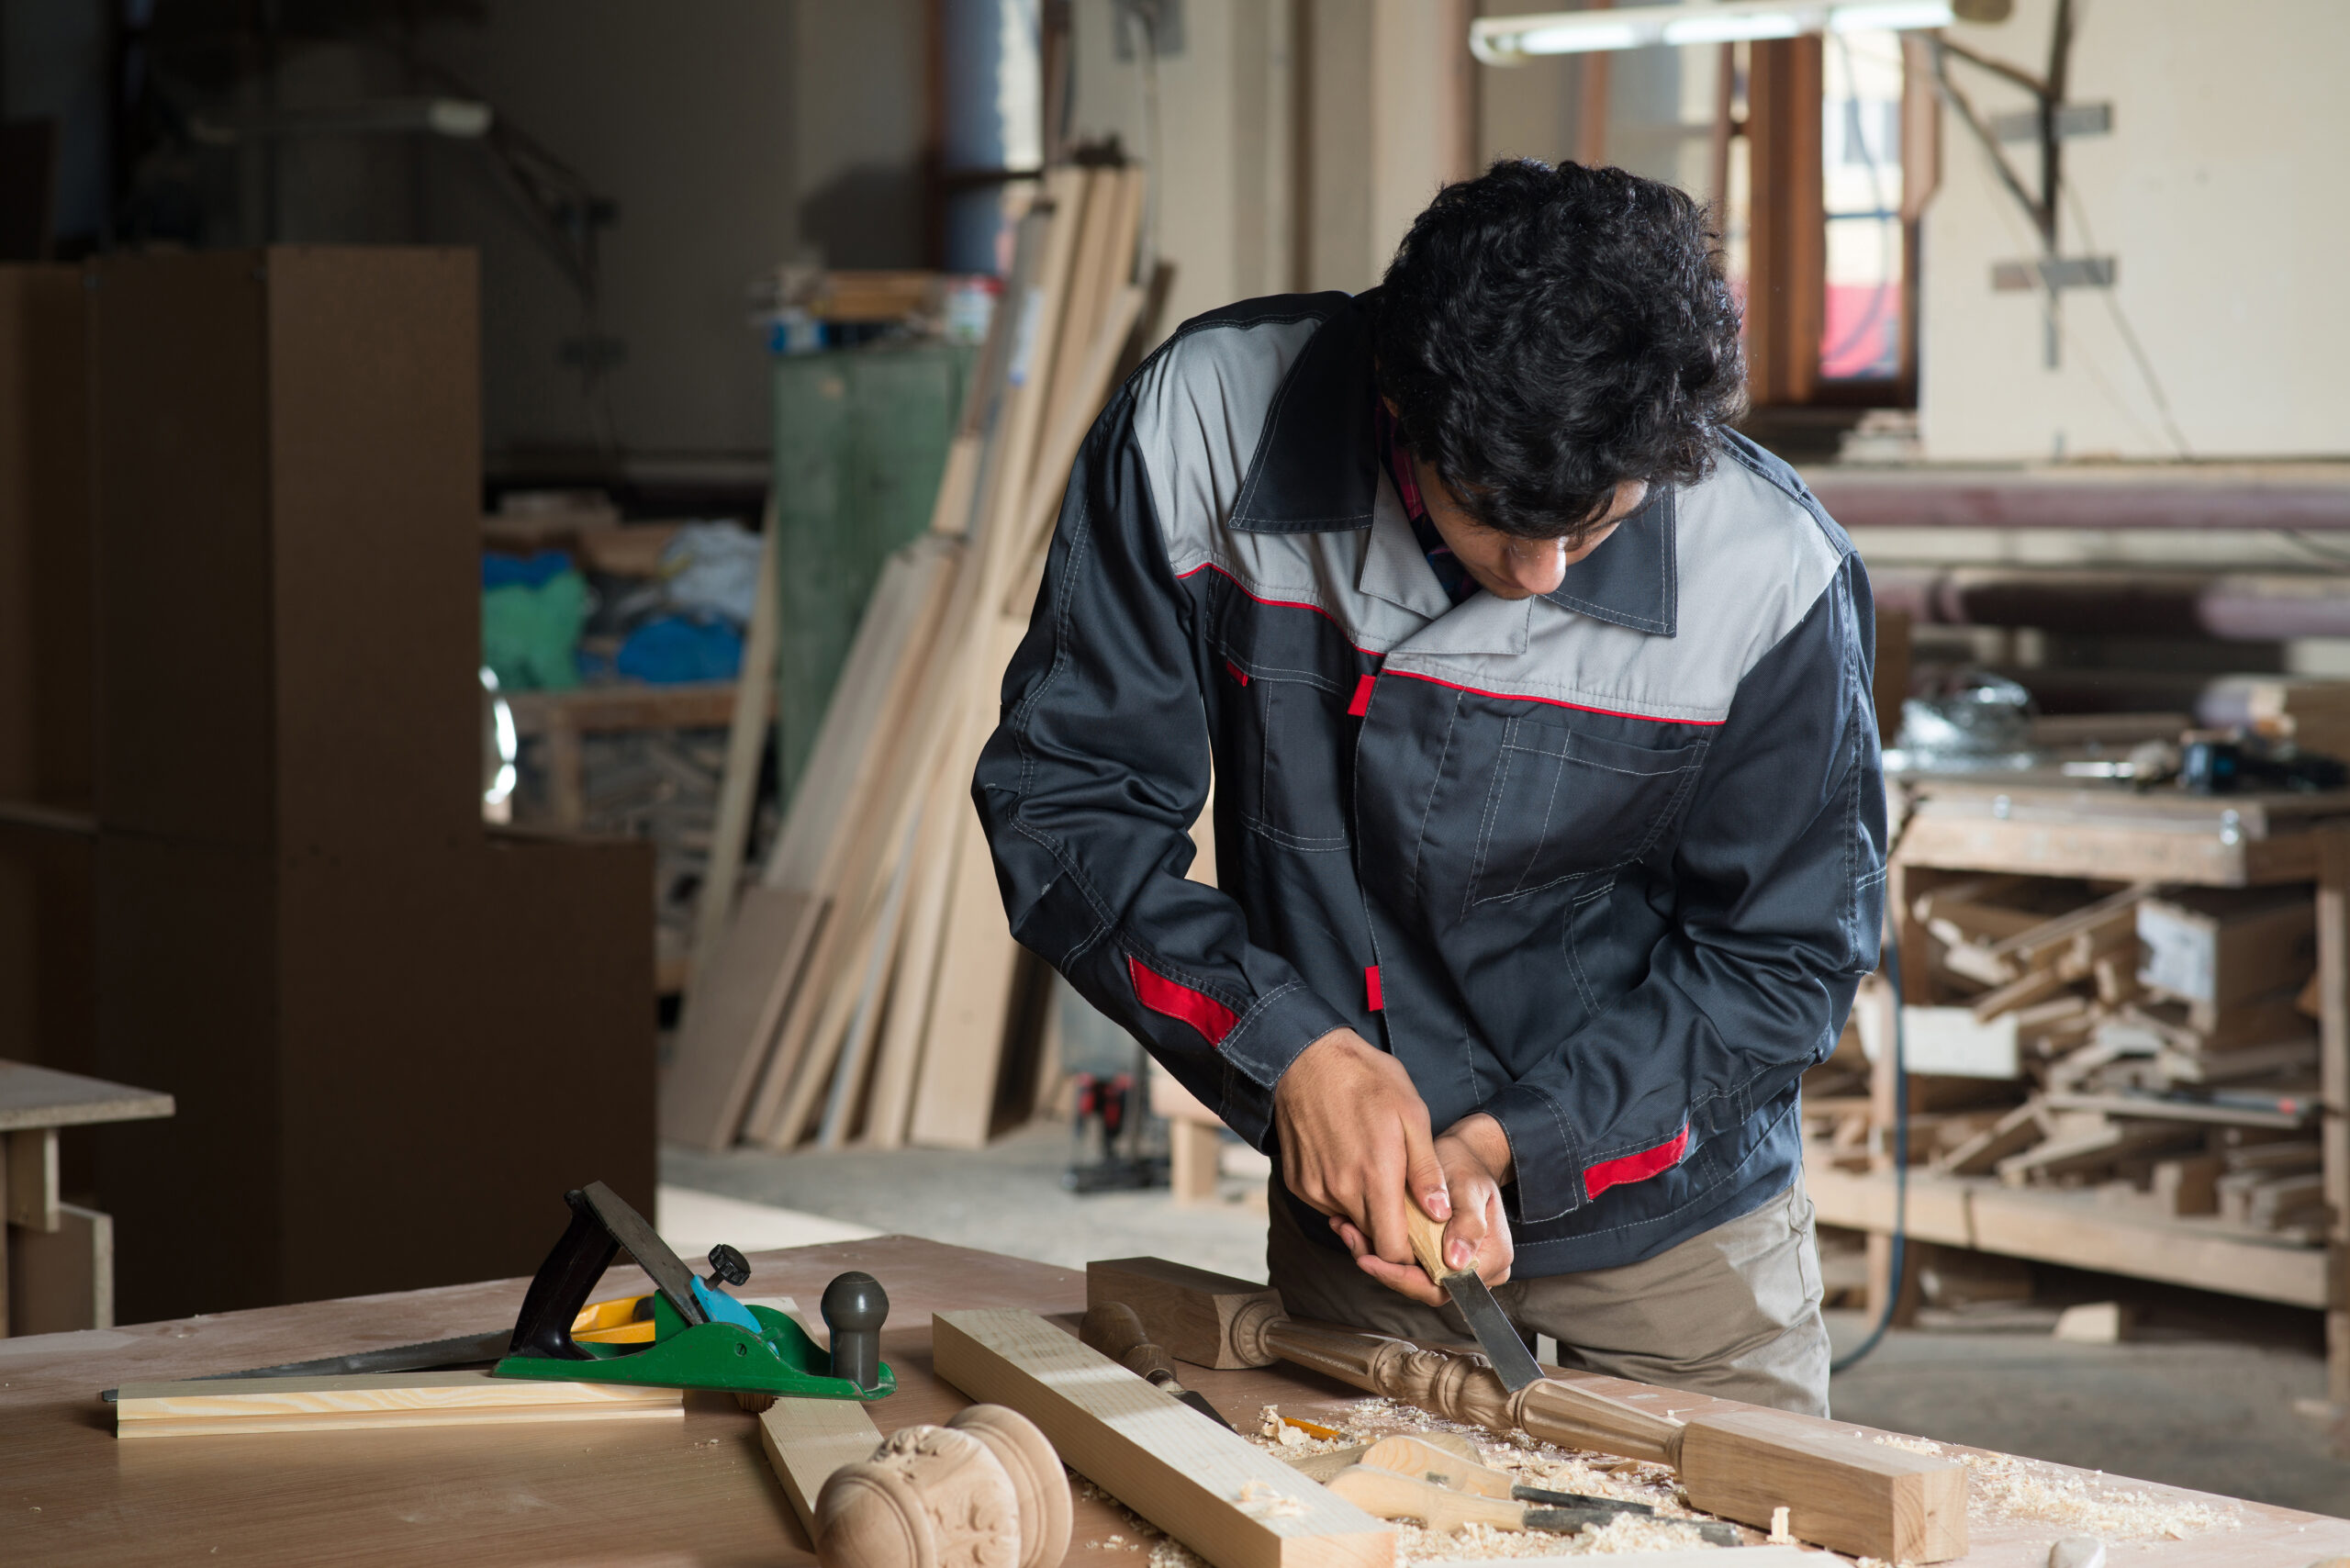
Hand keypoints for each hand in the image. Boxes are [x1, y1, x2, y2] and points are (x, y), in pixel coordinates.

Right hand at [1272, 1029, 1445, 1279]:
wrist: (1308, 1058)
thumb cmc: (1367, 1080)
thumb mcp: (1411, 1114)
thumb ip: (1426, 1169)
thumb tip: (1441, 1213)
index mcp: (1376, 1177)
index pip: (1393, 1250)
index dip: (1411, 1254)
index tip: (1422, 1239)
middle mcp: (1340, 1191)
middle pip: (1372, 1239)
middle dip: (1390, 1229)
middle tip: (1403, 1200)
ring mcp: (1314, 1189)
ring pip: (1349, 1221)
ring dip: (1365, 1208)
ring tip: (1373, 1169)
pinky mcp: (1297, 1183)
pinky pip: (1327, 1204)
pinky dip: (1341, 1194)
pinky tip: (1347, 1161)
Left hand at [1330, 1115, 1515, 1308]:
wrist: (1463, 1155)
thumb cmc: (1469, 1167)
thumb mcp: (1471, 1187)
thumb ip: (1468, 1223)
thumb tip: (1456, 1263)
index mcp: (1492, 1259)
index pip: (1445, 1286)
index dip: (1405, 1279)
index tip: (1372, 1261)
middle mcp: (1475, 1271)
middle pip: (1424, 1287)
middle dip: (1384, 1269)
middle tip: (1352, 1241)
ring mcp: (1453, 1266)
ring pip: (1411, 1277)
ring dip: (1377, 1257)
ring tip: (1348, 1231)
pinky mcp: (1434, 1256)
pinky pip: (1407, 1263)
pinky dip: (1380, 1248)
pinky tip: (1354, 1228)